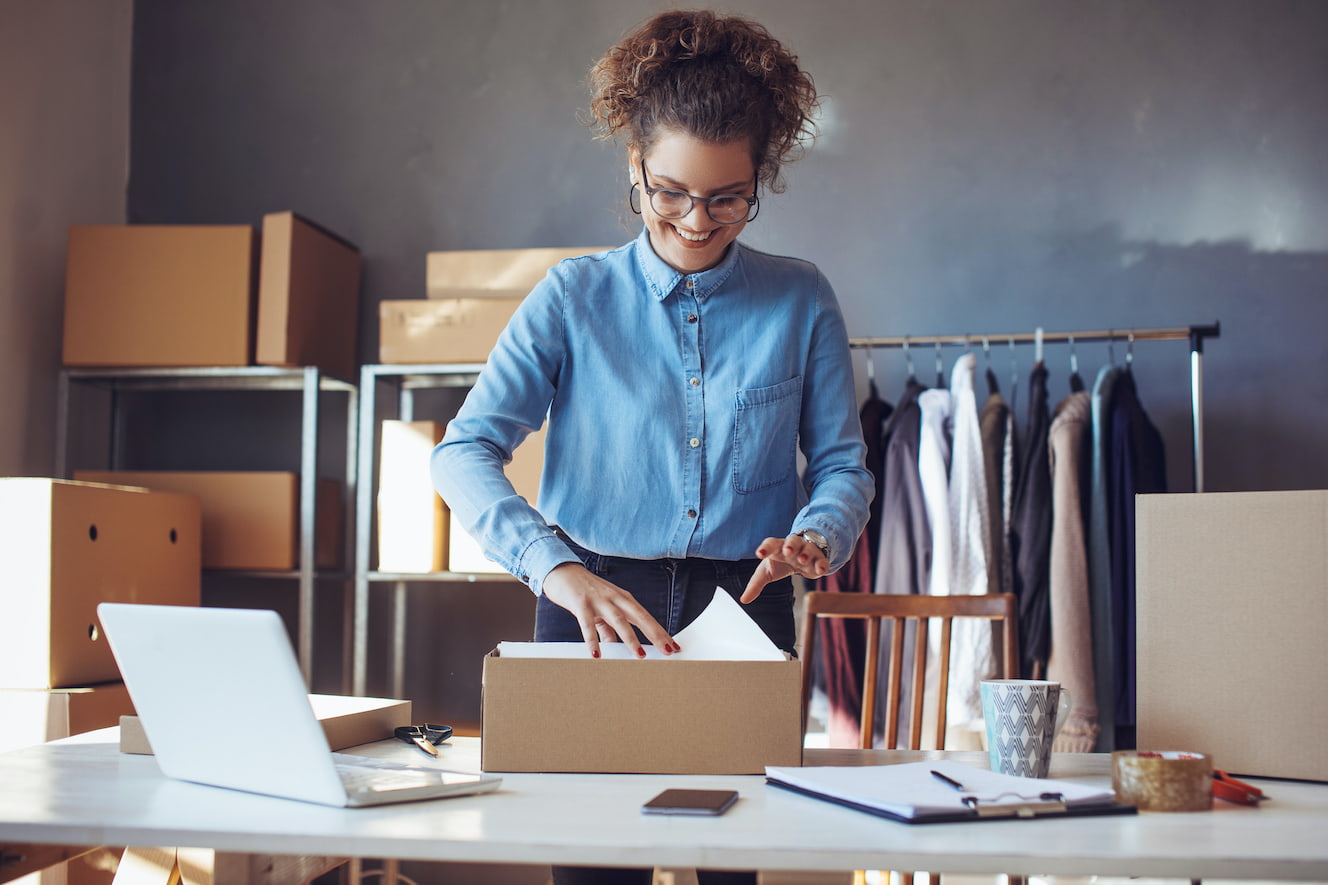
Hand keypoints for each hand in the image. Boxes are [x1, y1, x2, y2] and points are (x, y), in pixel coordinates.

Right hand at [541, 562, 678, 658]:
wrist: (562, 572)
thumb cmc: (585, 592)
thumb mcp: (601, 611)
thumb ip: (608, 629)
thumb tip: (614, 647)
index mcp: (623, 599)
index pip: (646, 617)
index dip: (660, 632)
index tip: (673, 646)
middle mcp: (614, 598)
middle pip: (639, 616)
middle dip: (655, 634)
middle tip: (667, 650)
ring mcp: (598, 600)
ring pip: (618, 619)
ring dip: (630, 638)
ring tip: (639, 655)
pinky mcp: (581, 603)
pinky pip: (587, 624)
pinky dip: (592, 639)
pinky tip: (596, 654)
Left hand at [742, 533, 828, 601]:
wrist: (804, 553)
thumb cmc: (782, 561)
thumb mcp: (767, 571)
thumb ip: (755, 584)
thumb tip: (743, 600)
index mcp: (778, 547)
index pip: (771, 543)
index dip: (765, 548)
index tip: (759, 554)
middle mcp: (793, 546)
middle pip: (792, 540)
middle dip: (790, 545)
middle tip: (787, 551)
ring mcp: (807, 551)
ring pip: (808, 548)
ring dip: (805, 553)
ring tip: (802, 560)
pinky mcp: (819, 560)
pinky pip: (822, 560)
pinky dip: (822, 564)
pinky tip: (821, 571)